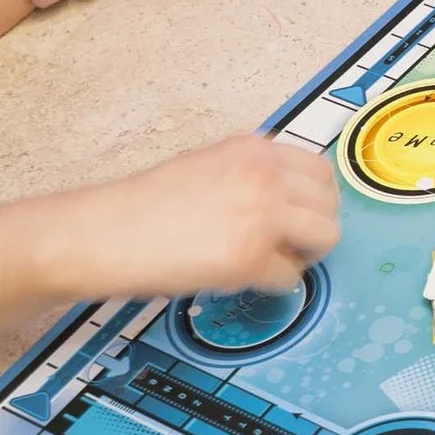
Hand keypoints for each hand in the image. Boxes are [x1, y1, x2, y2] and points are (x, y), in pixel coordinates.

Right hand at [31, 135, 340, 301]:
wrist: (102, 233)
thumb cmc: (144, 206)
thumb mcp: (209, 167)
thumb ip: (253, 175)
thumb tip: (292, 200)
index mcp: (254, 150)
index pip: (321, 170)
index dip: (314, 200)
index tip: (301, 216)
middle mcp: (265, 176)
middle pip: (331, 205)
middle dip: (314, 228)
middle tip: (289, 245)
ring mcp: (262, 215)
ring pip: (325, 238)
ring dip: (303, 255)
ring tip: (270, 262)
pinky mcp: (251, 256)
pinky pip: (291, 277)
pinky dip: (273, 284)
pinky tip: (242, 278)